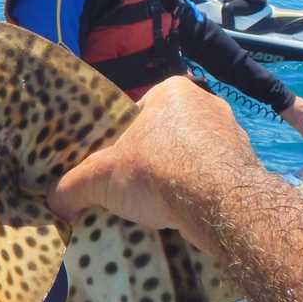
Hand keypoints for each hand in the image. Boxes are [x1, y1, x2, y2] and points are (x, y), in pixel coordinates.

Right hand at [47, 76, 255, 252]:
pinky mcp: (249, 164)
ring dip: (181, 174)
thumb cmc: (156, 170)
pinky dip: (203, 190)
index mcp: (171, 91)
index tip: (117, 165)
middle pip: (168, 133)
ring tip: (163, 203)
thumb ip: (73, 186)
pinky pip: (217, 176)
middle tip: (136, 185)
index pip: (139, 113)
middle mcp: (207, 103)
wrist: (220, 203)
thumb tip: (54, 202)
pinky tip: (189, 210)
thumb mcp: (100, 178)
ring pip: (195, 155)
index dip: (123, 140)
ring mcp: (233, 134)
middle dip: (153, 157)